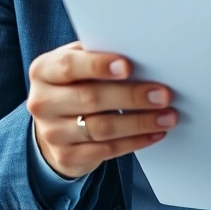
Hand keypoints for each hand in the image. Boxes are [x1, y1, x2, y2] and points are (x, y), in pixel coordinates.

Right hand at [26, 41, 176, 178]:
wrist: (55, 126)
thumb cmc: (76, 83)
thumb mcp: (78, 63)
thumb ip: (99, 54)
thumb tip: (140, 52)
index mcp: (44, 71)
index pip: (68, 66)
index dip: (98, 65)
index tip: (128, 67)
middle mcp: (42, 102)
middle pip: (90, 98)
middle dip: (131, 96)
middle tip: (163, 95)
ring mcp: (52, 133)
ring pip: (102, 128)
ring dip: (140, 122)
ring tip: (167, 116)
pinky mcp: (67, 157)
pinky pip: (107, 150)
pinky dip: (135, 141)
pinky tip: (155, 133)